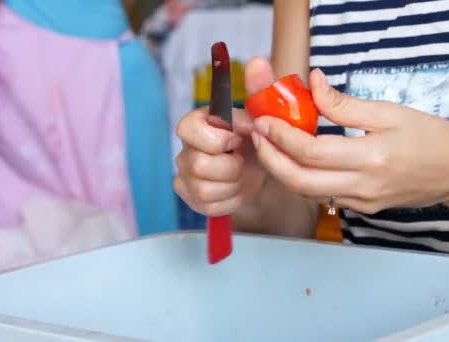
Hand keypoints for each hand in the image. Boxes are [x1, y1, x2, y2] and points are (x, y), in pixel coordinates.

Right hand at [174, 57, 275, 216]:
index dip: (217, 138)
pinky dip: (230, 200)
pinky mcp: (191, 197)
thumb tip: (259, 62)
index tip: (236, 139)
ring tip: (241, 174)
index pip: (187, 128)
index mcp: (197, 123)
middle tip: (243, 160)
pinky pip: (208, 206)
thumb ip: (260, 89)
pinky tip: (236, 188)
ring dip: (232, 184)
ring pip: (204, 188)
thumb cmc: (258, 140)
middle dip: (231, 166)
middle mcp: (185, 148)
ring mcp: (185, 175)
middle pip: (199, 164)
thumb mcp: (263, 116)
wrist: (263, 170)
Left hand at [251, 68, 448, 213]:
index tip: (264, 121)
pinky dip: (302, 179)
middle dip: (270, 159)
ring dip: (282, 171)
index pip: (311, 152)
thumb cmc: (431, 137)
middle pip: (300, 181)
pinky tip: (296, 160)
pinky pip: (323, 196)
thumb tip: (314, 83)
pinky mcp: (363, 209)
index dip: (281, 137)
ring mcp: (362, 203)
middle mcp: (363, 186)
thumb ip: (345, 104)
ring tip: (269, 146)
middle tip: (257, 137)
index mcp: (371, 158)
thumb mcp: (389, 112)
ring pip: (307, 192)